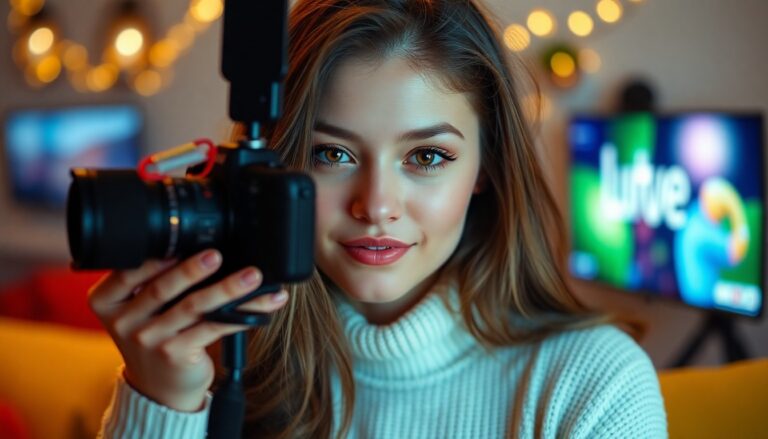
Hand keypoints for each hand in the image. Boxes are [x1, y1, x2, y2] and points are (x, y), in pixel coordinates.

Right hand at [88, 249, 288, 411]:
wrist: (159, 387)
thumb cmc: (155, 334)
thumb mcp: (141, 307)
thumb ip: (153, 279)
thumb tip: (200, 246)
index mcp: (107, 300)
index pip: (129, 272)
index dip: (156, 257)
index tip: (182, 242)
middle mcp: (123, 322)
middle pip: (162, 288)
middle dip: (191, 269)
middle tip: (215, 255)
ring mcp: (148, 340)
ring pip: (193, 306)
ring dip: (227, 288)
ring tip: (251, 276)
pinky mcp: (175, 354)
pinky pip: (213, 327)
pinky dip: (241, 314)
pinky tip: (262, 305)